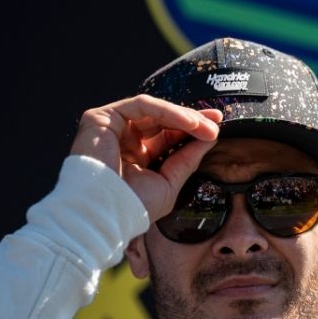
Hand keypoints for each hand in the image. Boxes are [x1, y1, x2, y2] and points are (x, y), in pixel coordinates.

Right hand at [70, 94, 220, 219]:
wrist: (106, 213)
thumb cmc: (132, 206)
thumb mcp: (169, 183)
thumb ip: (187, 159)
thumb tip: (209, 138)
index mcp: (136, 157)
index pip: (167, 136)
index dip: (191, 130)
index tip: (216, 129)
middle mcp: (123, 140)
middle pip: (162, 120)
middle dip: (192, 120)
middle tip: (216, 124)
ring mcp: (111, 127)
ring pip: (154, 111)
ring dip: (184, 116)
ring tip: (205, 126)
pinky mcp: (101, 118)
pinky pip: (140, 105)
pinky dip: (167, 110)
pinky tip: (189, 122)